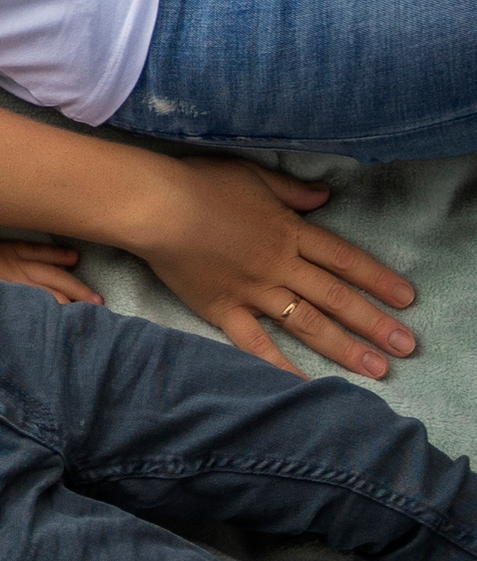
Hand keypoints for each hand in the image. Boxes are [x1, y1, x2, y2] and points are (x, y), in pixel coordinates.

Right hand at [134, 156, 415, 378]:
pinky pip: (256, 343)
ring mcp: (253, 291)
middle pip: (336, 297)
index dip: (377, 279)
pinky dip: (280, 365)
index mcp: (288, 232)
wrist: (154, 206)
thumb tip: (324, 198)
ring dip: (345, 347)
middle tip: (406, 347)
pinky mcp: (224, 309)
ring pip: (307, 323)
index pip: (344, 259)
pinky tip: (305, 384)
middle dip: (374, 323)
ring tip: (378, 369)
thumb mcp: (252, 176)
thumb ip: (291, 191)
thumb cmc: (199, 184)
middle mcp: (279, 266)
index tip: (406, 299)